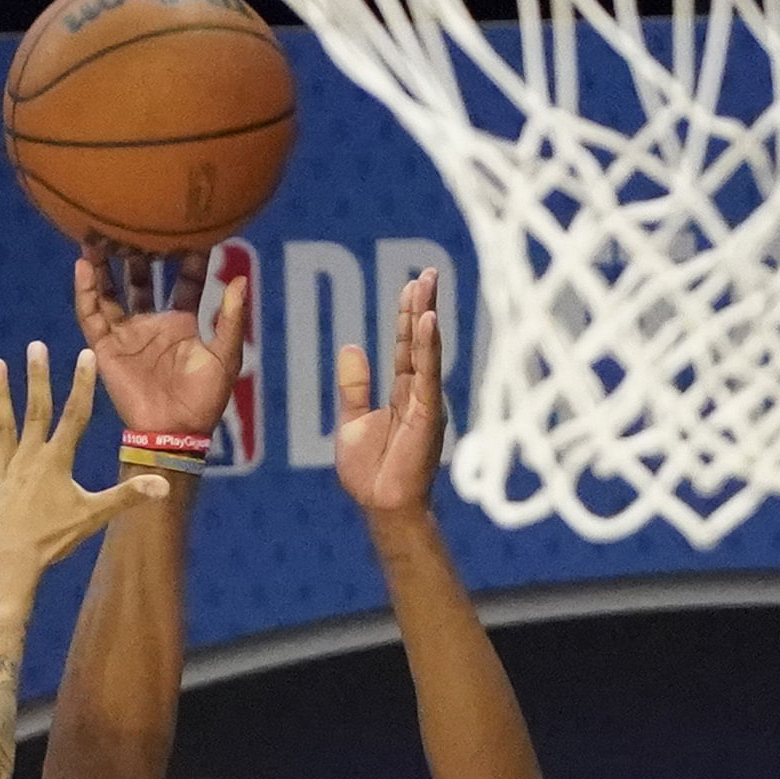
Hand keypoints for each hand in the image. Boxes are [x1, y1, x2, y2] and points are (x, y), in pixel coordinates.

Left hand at [0, 342, 124, 578]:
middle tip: (35, 347)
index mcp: (56, 462)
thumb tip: (164, 485)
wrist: (9, 565)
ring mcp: (2, 470)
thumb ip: (126, 496)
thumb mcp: (93, 517)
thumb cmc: (52, 541)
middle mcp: (28, 458)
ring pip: (0, 426)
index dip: (82, 386)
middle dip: (37, 378)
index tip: (85, 356)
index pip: (74, 417)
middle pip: (35, 411)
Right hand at [74, 238, 246, 445]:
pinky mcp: (107, 346)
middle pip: (142, 277)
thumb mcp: (225, 357)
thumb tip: (241, 279)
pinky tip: (83, 263)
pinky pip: (91, 313)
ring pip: (112, 289)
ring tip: (100, 233)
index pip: (186, 280)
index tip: (191, 227)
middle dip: (139, 250)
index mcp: (184, 322)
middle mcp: (153, 322)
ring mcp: (128, 333)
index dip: (189, 256)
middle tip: (138, 220)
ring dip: (106, 263)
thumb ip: (231, 319)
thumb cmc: (204, 400)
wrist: (173, 433)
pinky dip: (85, 289)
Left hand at [331, 265, 449, 521]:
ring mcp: (425, 403)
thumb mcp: (352, 421)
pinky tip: (428, 321)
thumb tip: (352, 346)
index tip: (411, 284)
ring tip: (428, 284)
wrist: (380, 506)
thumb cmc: (370, 473)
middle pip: (420, 341)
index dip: (407, 315)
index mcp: (402, 393)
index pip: (406, 346)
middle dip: (422, 305)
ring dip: (426, 316)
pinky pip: (426, 374)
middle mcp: (418, 393)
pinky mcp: (427, 415)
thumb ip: (354, 386)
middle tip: (427, 272)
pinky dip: (427, 347)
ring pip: (426, 351)